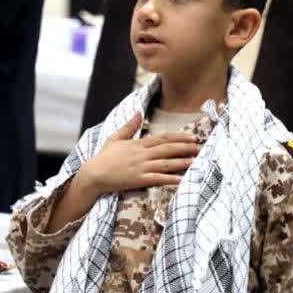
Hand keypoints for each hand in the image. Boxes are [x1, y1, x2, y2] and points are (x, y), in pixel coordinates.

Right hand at [78, 113, 198, 195]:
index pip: (162, 138)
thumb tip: (138, 113)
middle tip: (200, 146)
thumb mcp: (115, 138)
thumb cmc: (103, 157)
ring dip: (182, 162)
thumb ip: (128, 126)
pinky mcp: (138, 180)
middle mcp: (142, 154)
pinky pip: (158, 178)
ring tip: (195, 161)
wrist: (93, 174)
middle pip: (167, 149)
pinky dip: (170, 179)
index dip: (178, 137)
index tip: (191, 136)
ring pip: (166, 163)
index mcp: (138, 144)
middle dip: (185, 147)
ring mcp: (141, 167)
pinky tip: (182, 179)